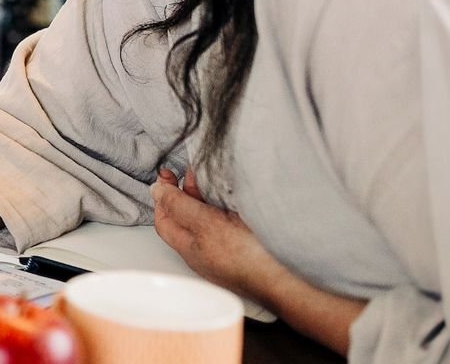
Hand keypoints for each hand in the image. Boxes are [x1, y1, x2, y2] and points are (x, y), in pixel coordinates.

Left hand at [153, 168, 364, 353]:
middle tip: (195, 170)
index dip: (163, 196)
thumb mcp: (207, 225)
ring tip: (214, 175)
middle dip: (188, 190)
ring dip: (209, 194)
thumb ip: (180, 206)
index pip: (165, 220)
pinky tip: (236, 191)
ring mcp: (231, 249)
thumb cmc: (251, 259)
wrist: (293, 280)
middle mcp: (208, 251)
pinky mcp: (251, 244)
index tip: (166, 174)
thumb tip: (156, 191)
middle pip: (189, 216)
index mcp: (191, 248)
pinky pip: (233, 220)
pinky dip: (229, 203)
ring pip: (212, 216)